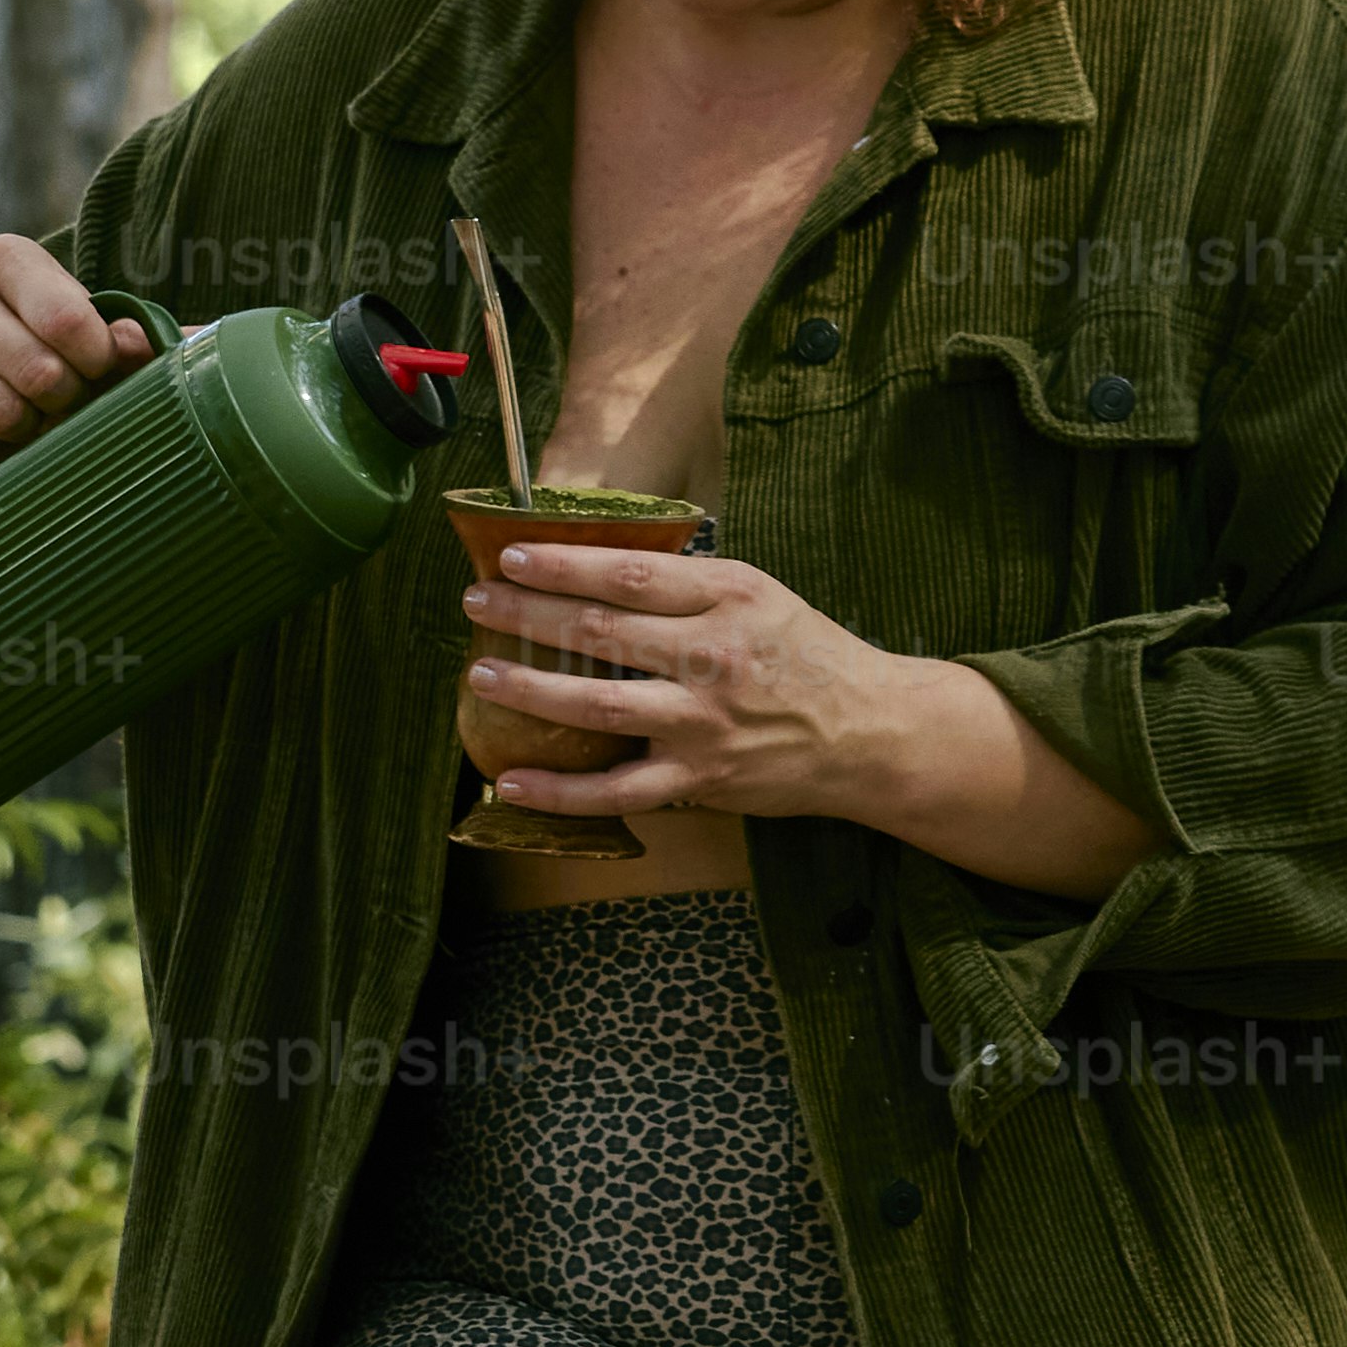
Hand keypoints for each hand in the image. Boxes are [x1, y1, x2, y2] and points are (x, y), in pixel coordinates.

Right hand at [0, 233, 142, 478]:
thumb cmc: (37, 353)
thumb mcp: (81, 337)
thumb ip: (123, 340)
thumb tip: (154, 344)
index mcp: (6, 258)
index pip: (69, 321)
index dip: (98, 364)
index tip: (95, 370)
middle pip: (39, 373)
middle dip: (62, 402)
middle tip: (54, 399)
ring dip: (21, 431)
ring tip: (17, 415)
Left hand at [458, 537, 944, 826]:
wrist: (870, 732)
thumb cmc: (808, 656)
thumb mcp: (759, 595)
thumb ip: (690, 584)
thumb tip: (603, 566)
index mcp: (728, 597)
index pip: (629, 573)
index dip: (563, 563)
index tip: (511, 554)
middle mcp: (712, 655)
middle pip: (600, 630)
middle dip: (527, 613)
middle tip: (477, 601)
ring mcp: (703, 721)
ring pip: (598, 705)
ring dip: (530, 690)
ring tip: (482, 676)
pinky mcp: (700, 778)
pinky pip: (617, 790)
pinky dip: (561, 791)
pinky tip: (514, 781)